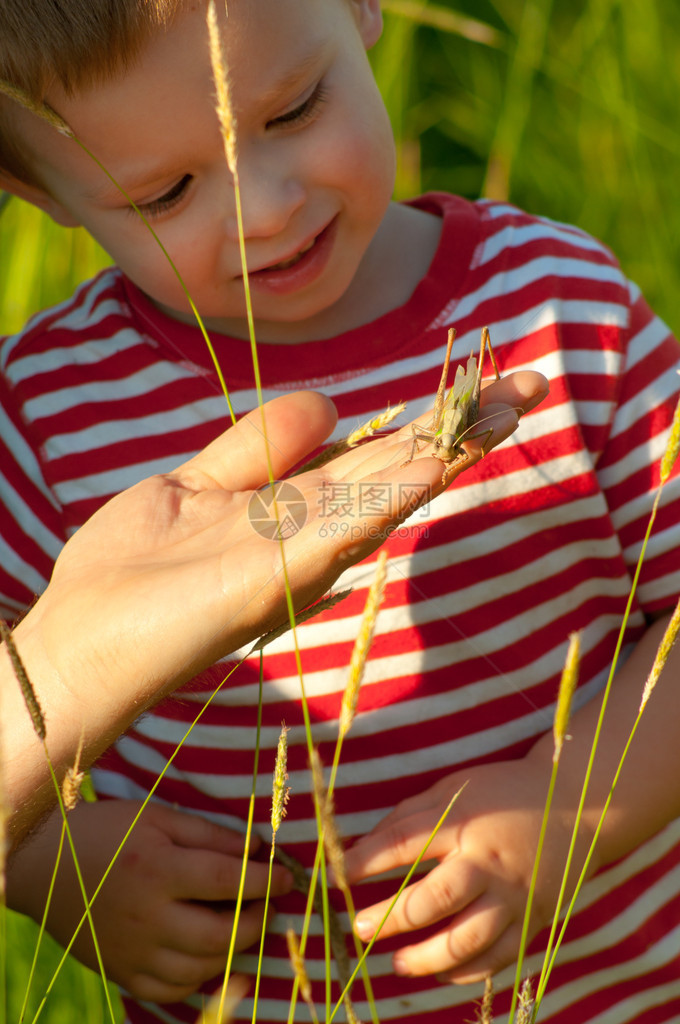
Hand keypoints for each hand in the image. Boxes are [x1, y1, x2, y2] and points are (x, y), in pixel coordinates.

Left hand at [4, 376, 546, 841]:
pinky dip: (386, 496)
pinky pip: (338, 530)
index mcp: (290, 508)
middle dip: (462, 429)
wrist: (80, 642)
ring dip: (446, 452)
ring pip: (384, 494)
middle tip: (532, 382)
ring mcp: (295, 557)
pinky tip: (431, 464)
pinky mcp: (271, 579)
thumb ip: (258, 445)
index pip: (374, 455)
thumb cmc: (129, 573)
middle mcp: (306, 533)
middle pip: (396, 470)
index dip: (429, 419)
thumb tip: (331, 403)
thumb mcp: (190, 484)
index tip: (483, 384)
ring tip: (507, 408)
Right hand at [7, 800, 291, 1002]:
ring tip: (245, 926)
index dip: (265, 880)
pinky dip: (199, 978)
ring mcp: (132, 951)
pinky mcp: (121, 972)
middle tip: (270, 904)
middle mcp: (147, 917)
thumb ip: (209, 834)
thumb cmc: (107, 830)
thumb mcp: (158, 817)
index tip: (287, 877)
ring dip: (233, 951)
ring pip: (199, 969)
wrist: (44, 865)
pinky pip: (169, 990)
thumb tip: (256, 848)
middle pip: (219, 934)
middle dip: (256, 920)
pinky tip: (211, 956)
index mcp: (158, 869)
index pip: (227, 880)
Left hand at [344, 757, 589, 983]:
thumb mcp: (456, 787)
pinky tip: (440, 971)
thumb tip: (362, 844)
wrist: (578, 808)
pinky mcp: (532, 921)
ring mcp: (512, 897)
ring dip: (426, 958)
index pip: (403, 843)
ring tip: (397, 964)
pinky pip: (497, 958)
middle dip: (392, 917)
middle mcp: (487, 863)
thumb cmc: (505, 792)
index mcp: (464, 822)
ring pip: (466, 939)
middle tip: (360, 928)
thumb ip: (411, 814)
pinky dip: (466, 971)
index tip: (335, 876)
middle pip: (433, 898)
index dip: (364, 861)